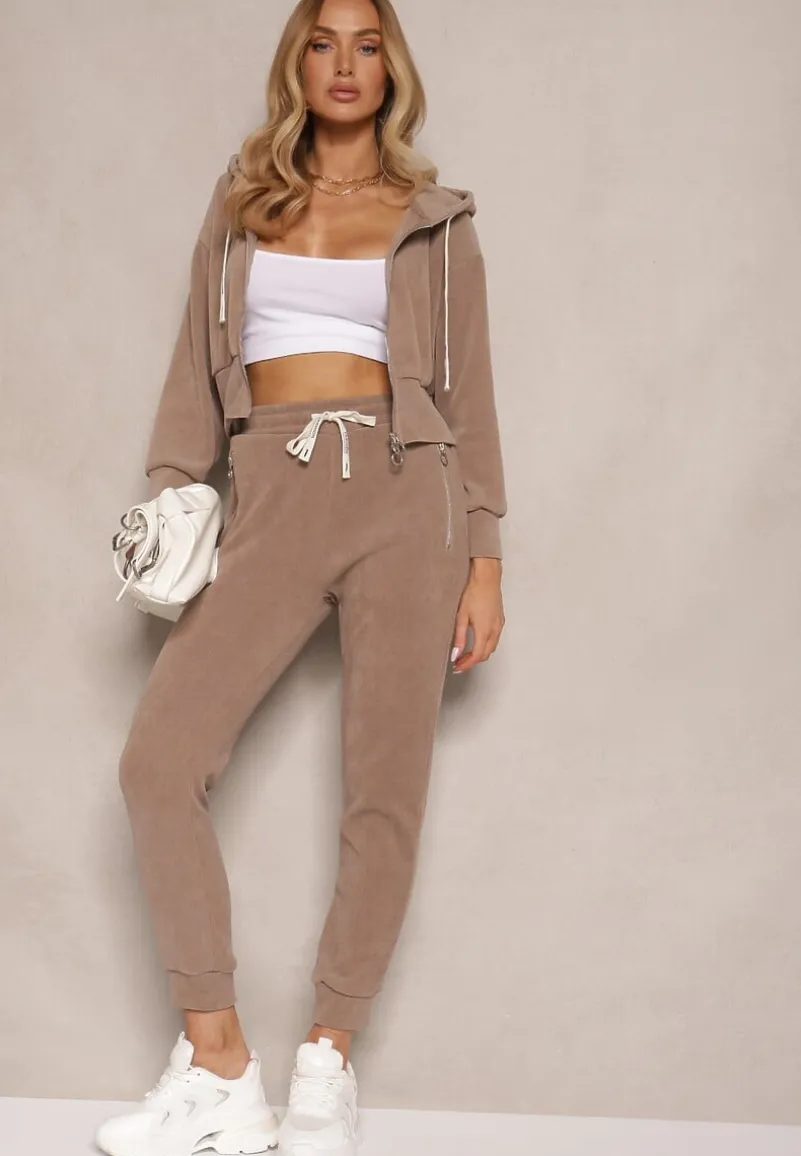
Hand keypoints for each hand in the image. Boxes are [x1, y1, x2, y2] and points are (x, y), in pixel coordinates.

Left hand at [451, 557, 504, 672]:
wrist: (487, 578)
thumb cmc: (473, 593)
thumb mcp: (462, 617)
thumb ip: (459, 638)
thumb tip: (455, 654)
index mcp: (484, 631)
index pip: (477, 656)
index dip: (467, 665)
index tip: (457, 667)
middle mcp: (494, 630)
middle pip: (485, 654)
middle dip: (472, 661)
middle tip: (459, 662)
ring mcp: (499, 626)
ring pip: (491, 648)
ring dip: (479, 654)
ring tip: (465, 654)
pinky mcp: (500, 620)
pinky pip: (495, 639)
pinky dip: (486, 645)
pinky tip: (476, 642)